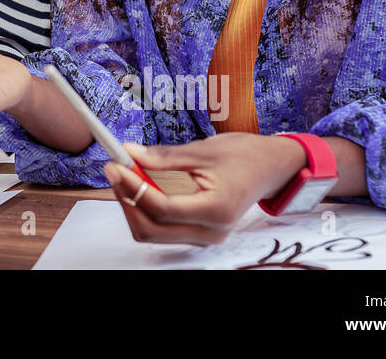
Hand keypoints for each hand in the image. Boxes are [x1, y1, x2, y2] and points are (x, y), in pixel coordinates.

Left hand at [102, 133, 308, 245]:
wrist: (271, 168)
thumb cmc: (244, 155)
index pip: (163, 208)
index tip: (116, 164)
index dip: (133, 187)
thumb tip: (130, 153)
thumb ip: (165, 156)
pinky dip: (146, 211)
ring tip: (124, 175)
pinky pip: (163, 230)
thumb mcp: (204, 149)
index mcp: (216, 209)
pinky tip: (139, 186)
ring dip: (133, 206)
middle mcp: (211, 231)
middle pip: (152, 229)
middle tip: (114, 169)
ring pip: (154, 233)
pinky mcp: (200, 233)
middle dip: (127, 200)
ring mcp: (206, 237)